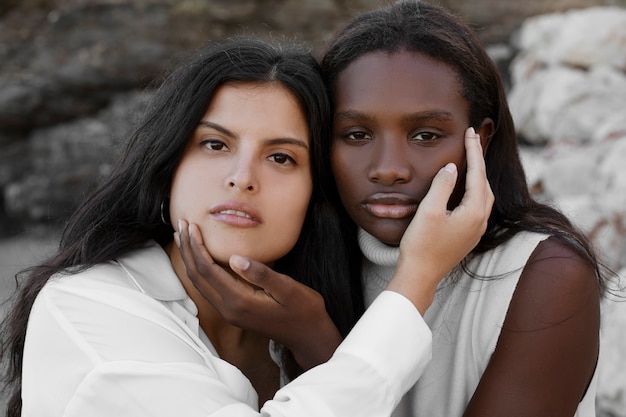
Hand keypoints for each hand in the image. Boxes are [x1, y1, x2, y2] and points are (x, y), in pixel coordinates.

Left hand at [176, 220, 341, 370]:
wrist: (308, 335)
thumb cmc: (303, 309)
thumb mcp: (288, 288)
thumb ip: (261, 274)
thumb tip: (234, 258)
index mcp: (240, 301)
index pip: (208, 270)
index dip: (197, 246)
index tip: (192, 225)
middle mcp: (229, 309)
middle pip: (197, 276)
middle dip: (187, 249)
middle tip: (182, 224)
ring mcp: (230, 312)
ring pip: (200, 283)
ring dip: (190, 259)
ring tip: (184, 238)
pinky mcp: (234, 312)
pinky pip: (208, 288)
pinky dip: (200, 269)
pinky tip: (200, 258)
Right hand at [387, 127, 493, 312]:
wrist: (420, 276)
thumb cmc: (422, 245)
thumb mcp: (429, 211)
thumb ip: (442, 186)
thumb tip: (452, 168)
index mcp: (474, 212)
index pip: (477, 174)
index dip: (474, 151)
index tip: (471, 133)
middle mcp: (480, 221)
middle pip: (484, 184)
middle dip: (479, 161)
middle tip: (472, 141)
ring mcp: (475, 230)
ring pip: (482, 196)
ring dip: (478, 176)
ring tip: (470, 160)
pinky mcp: (467, 236)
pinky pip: (477, 206)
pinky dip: (474, 191)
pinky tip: (465, 189)